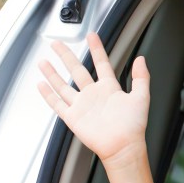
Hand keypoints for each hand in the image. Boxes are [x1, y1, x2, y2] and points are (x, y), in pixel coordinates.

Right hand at [37, 34, 150, 167]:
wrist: (123, 146)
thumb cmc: (134, 126)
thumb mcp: (141, 97)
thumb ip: (141, 77)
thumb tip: (141, 59)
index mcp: (110, 88)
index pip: (101, 64)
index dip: (97, 49)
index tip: (92, 36)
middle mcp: (94, 95)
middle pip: (77, 70)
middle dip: (67, 56)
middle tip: (58, 44)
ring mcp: (82, 105)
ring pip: (63, 85)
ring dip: (53, 73)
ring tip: (44, 61)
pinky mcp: (73, 117)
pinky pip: (57, 103)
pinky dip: (48, 94)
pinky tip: (41, 84)